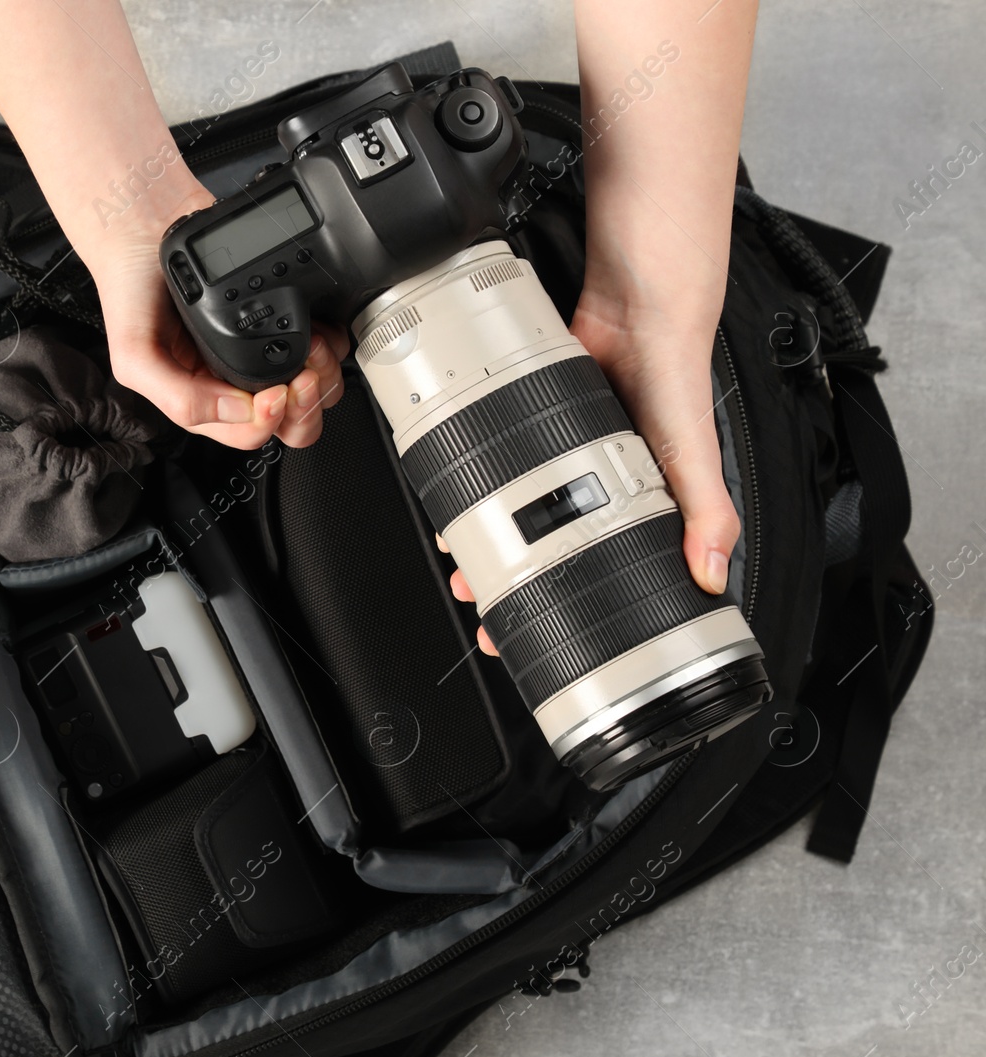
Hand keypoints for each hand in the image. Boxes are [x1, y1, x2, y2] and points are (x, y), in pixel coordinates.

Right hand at [87, 183, 345, 449]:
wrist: (144, 222)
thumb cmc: (130, 289)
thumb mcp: (134, 355)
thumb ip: (177, 397)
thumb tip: (236, 411)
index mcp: (201, 398)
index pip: (248, 433)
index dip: (270, 421)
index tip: (275, 392)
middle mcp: (233, 380)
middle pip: (290, 422)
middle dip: (305, 406)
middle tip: (301, 375)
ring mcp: (260, 350)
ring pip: (313, 389)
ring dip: (322, 375)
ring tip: (309, 345)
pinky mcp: (280, 317)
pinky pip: (323, 345)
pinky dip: (331, 342)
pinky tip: (317, 327)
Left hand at [441, 279, 738, 657]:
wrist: (637, 309)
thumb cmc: (675, 376)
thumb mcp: (694, 452)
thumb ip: (707, 509)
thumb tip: (712, 571)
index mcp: (636, 503)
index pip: (599, 567)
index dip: (572, 603)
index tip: (542, 634)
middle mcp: (593, 484)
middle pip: (545, 549)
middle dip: (512, 584)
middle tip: (483, 609)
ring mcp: (558, 457)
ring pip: (513, 511)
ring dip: (485, 541)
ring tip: (462, 564)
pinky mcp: (530, 425)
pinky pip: (497, 465)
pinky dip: (477, 485)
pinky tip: (457, 500)